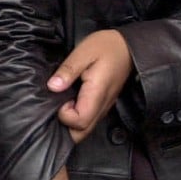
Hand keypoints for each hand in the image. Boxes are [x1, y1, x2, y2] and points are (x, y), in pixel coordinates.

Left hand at [47, 29, 132, 143]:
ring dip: (70, 123)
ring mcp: (104, 106)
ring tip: (62, 102)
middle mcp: (102, 105)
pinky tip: (69, 103)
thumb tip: (53, 86)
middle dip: (65, 126)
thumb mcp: (84, 52)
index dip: (64, 115)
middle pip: (82, 133)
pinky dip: (77, 118)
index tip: (59, 98)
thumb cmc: (107, 47)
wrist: (128, 47)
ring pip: (86, 129)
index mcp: (97, 93)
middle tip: (58, 105)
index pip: (80, 122)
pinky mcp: (103, 104)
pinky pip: (89, 119)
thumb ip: (68, 70)